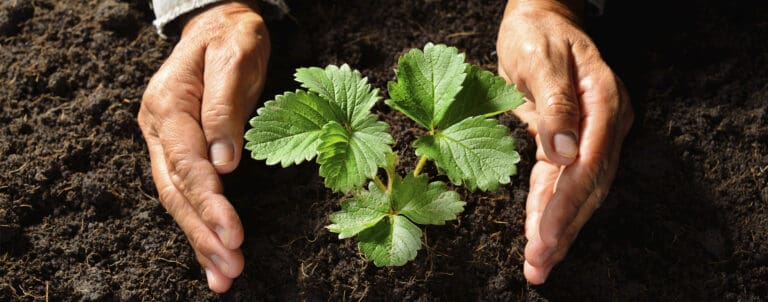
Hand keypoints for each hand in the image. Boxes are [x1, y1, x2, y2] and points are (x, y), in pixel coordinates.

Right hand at [137, 1, 268, 291]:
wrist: (219, 24)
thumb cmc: (231, 37)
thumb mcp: (234, 58)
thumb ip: (224, 109)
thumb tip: (224, 163)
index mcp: (168, 105)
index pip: (187, 163)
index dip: (209, 201)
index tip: (232, 233)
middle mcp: (159, 129)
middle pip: (177, 191)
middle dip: (204, 232)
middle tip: (230, 267)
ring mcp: (166, 143)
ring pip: (178, 200)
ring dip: (201, 239)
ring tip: (223, 275)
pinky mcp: (180, 153)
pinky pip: (186, 194)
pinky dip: (200, 226)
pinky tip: (213, 257)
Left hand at [496, 0, 632, 283]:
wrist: (541, 19)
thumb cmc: (538, 33)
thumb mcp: (541, 59)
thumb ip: (554, 105)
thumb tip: (563, 155)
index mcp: (603, 100)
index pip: (590, 162)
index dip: (568, 202)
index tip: (546, 234)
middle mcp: (606, 123)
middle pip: (588, 185)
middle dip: (563, 228)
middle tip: (540, 264)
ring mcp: (593, 135)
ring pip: (578, 191)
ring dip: (558, 228)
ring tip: (539, 264)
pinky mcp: (573, 142)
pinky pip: (561, 181)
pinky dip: (549, 210)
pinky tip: (539, 236)